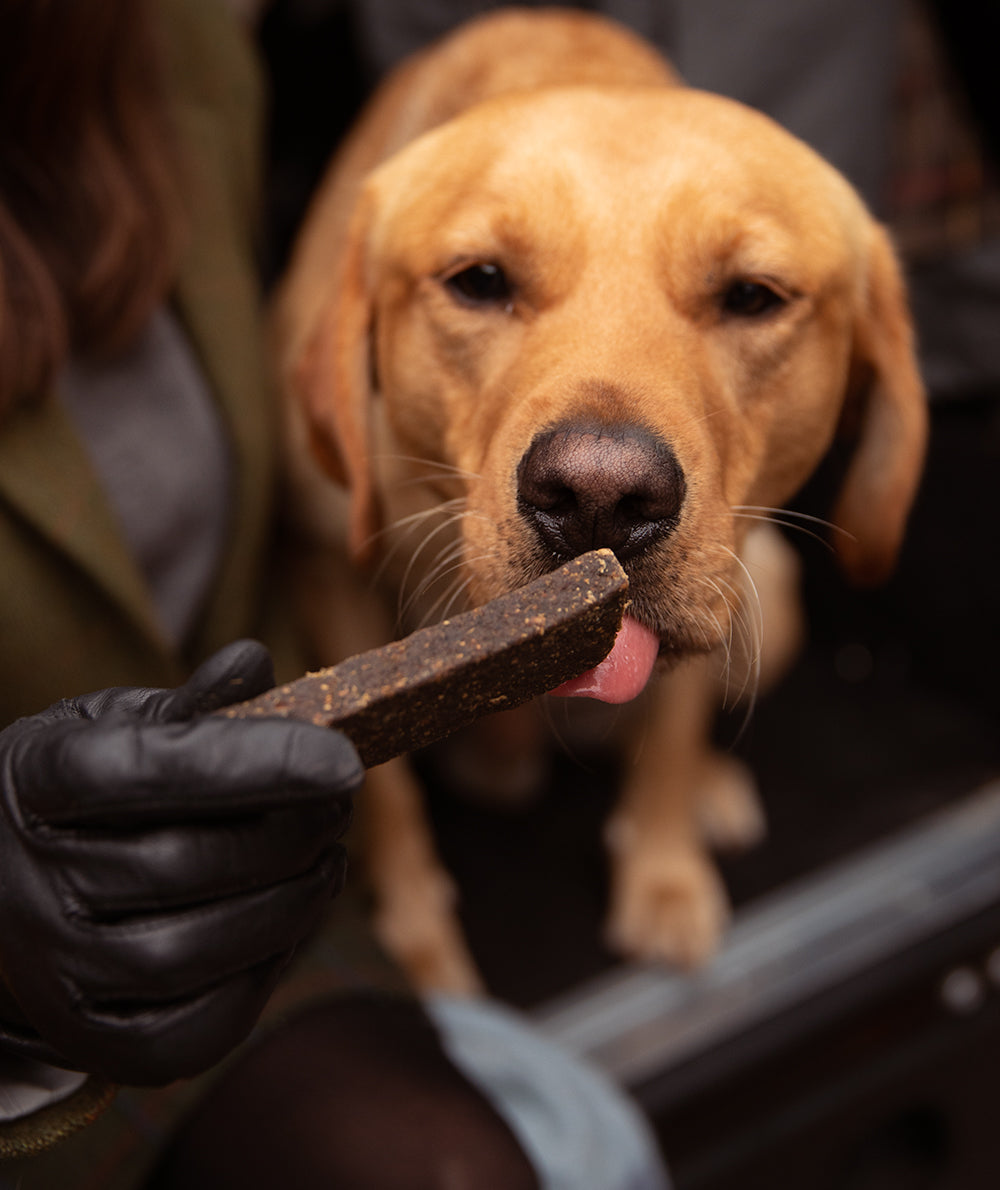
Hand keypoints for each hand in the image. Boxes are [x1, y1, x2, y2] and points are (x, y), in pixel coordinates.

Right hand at [0, 641, 361, 1085]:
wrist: (3, 893)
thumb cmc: (81, 795)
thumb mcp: (112, 728)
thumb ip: (189, 705)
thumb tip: (256, 662)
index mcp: (37, 781)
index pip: (151, 769)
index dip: (256, 763)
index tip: (345, 758)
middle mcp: (29, 883)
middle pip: (184, 864)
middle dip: (290, 833)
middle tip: (340, 805)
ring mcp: (54, 971)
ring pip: (194, 952)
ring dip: (289, 904)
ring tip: (325, 859)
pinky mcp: (91, 1037)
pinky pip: (198, 1024)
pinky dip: (264, 973)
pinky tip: (287, 921)